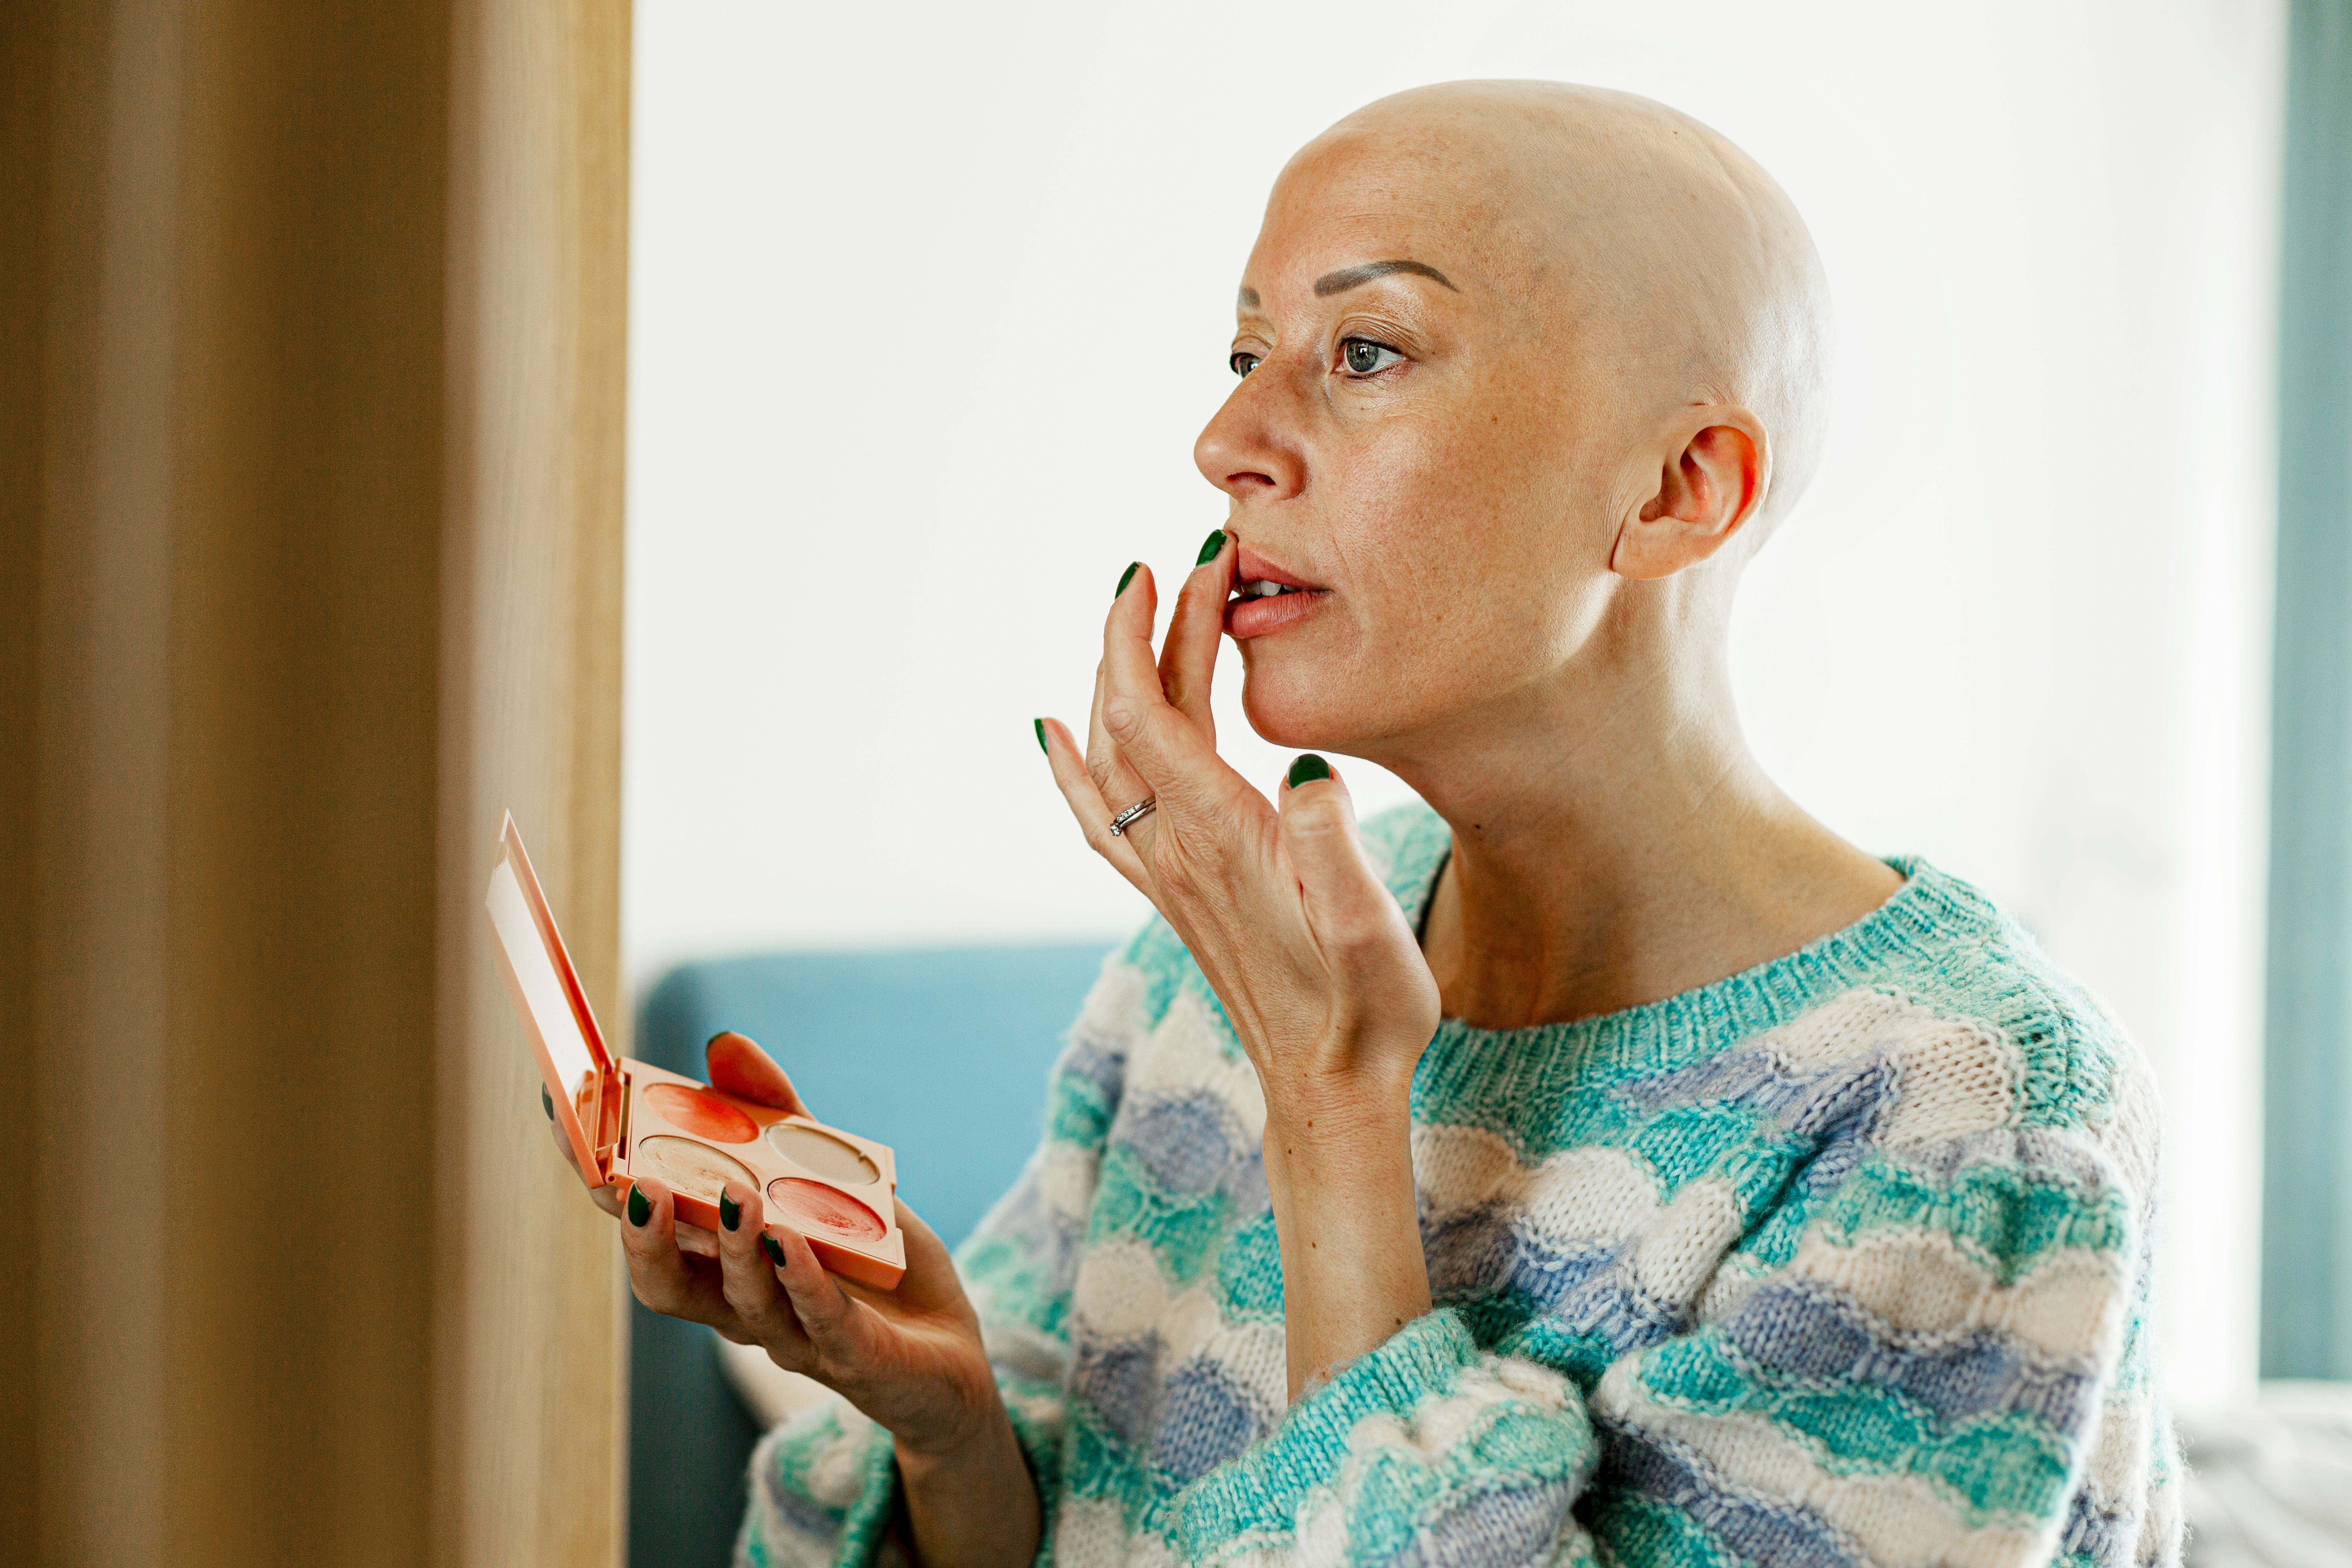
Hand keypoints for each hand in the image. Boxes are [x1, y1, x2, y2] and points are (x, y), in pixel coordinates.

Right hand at [549, 1033, 1039, 1565]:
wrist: (947, 1353)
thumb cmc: (874, 1262)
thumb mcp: (829, 1173)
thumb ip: (777, 1113)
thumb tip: (723, 1043)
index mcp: (720, 1260)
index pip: (642, 1222)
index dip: (599, 1176)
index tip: (565, 1115)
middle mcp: (740, 1306)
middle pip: (666, 1281)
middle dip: (641, 1233)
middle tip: (633, 1181)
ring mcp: (793, 1335)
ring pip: (739, 1302)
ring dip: (732, 1249)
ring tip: (734, 1196)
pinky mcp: (852, 1355)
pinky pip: (819, 1319)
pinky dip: (803, 1279)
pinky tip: (795, 1242)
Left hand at [1038, 537, 1439, 1121]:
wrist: (1329, 1088)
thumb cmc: (1365, 1008)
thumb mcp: (1373, 930)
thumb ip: (1336, 850)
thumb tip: (1305, 767)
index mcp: (1221, 839)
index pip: (1154, 708)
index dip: (1156, 627)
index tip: (1182, 559)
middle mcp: (1175, 850)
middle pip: (1131, 715)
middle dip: (1149, 627)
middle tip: (1191, 557)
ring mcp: (1165, 874)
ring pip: (1112, 751)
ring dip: (1121, 673)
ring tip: (1146, 608)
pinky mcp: (1171, 895)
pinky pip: (1097, 813)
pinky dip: (1071, 761)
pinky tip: (1052, 732)